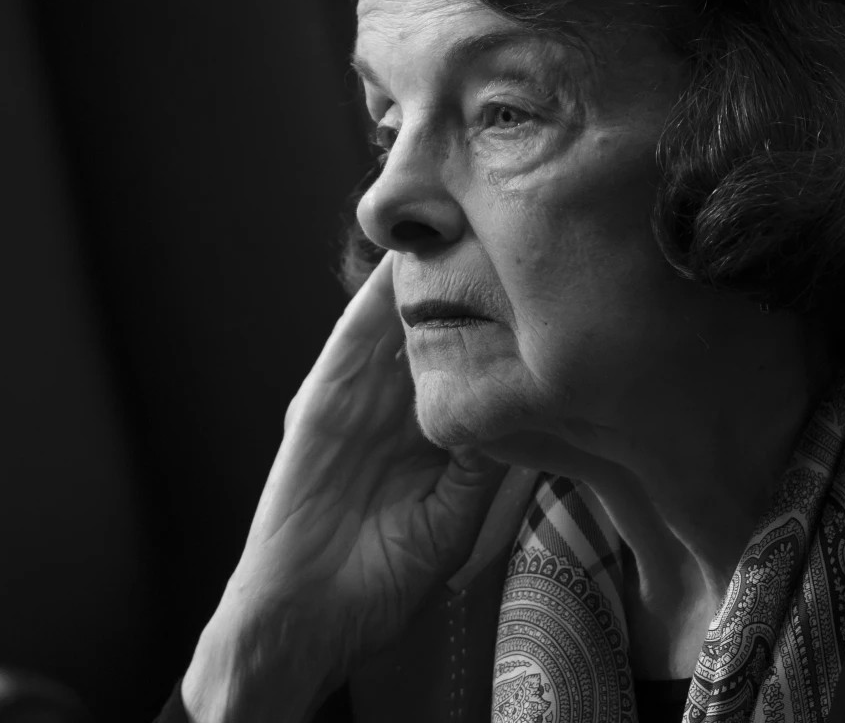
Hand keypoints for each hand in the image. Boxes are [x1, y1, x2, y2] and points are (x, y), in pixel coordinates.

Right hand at [182, 253, 508, 722]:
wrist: (305, 622)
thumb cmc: (380, 583)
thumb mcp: (454, 515)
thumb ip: (485, 461)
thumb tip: (528, 405)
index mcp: (427, 431)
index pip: (466, 357)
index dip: (497, 315)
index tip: (539, 274)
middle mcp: (393, 406)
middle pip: (431, 323)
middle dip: (463, 276)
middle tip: (504, 223)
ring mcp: (353, 400)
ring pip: (391, 321)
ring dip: (420, 274)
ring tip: (458, 221)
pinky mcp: (318, 405)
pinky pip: (347, 345)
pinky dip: (371, 304)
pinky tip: (400, 266)